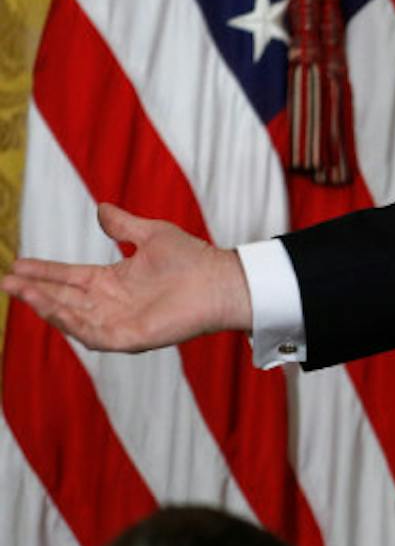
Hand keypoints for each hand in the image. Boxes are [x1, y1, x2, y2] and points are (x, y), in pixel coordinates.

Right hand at [1, 204, 250, 349]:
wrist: (223, 280)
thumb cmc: (194, 259)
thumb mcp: (151, 235)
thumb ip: (123, 226)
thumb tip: (101, 208)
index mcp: (113, 280)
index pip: (68, 276)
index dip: (42, 271)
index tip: (16, 263)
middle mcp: (111, 303)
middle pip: (63, 297)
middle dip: (34, 290)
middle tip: (6, 281)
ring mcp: (120, 321)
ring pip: (72, 317)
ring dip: (46, 306)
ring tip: (22, 291)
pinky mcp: (131, 337)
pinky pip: (94, 335)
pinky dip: (73, 324)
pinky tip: (54, 310)